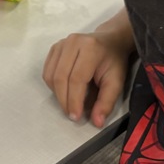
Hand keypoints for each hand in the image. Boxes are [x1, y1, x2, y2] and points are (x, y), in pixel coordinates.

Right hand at [43, 9, 133, 127]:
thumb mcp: (116, 82)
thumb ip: (107, 102)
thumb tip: (96, 122)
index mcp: (90, 48)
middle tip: (72, 115)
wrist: (110, 41)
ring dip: (58, 95)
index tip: (76, 117)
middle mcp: (73, 42)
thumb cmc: (113, 61)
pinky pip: (47, 72)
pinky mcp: (54, 48)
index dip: (74, 100)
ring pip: (50, 76)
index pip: (76, 78)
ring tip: (69, 104)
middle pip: (60, 77)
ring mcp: (61, 44)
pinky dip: (53, 86)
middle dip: (64, 100)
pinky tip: (65, 91)